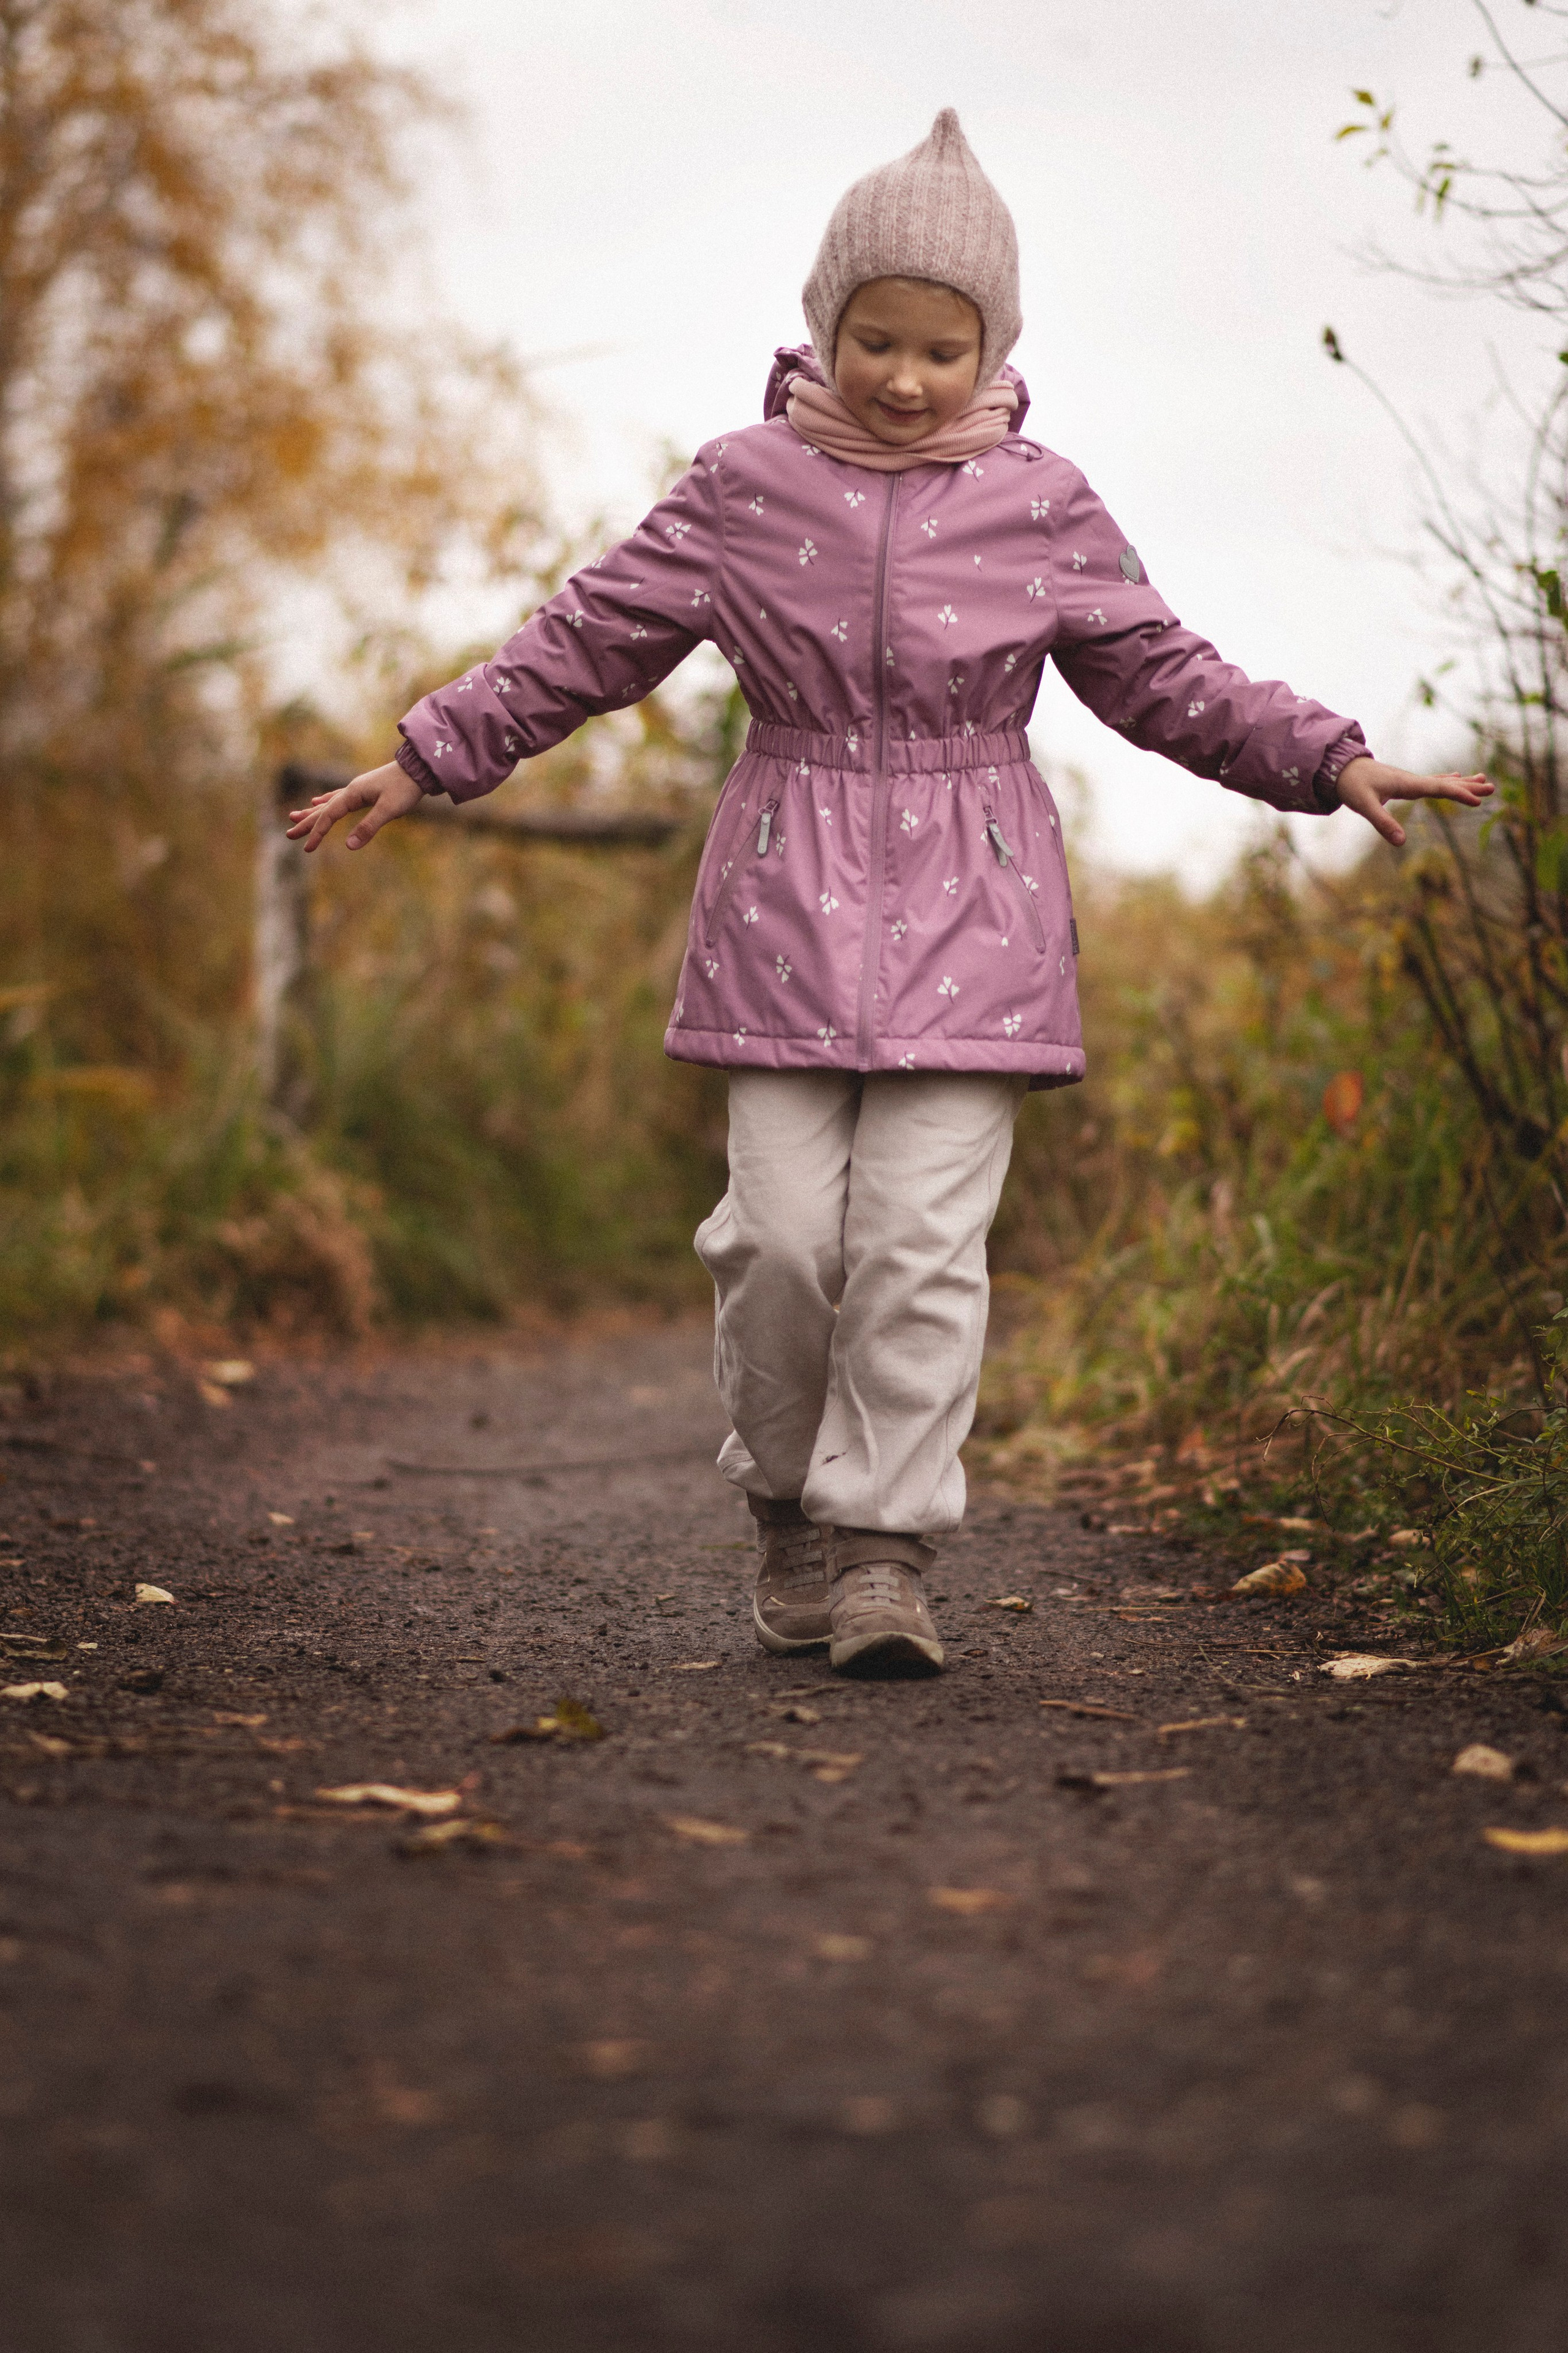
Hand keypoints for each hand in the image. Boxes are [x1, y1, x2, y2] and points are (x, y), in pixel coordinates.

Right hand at [284, 760, 425, 852]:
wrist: (418, 768)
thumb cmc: (405, 788)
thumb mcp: (389, 810)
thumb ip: (369, 827)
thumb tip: (349, 846)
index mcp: (353, 794)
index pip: (329, 816)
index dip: (317, 833)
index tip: (307, 848)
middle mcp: (351, 790)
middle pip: (323, 809)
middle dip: (306, 823)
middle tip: (288, 834)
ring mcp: (357, 789)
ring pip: (328, 803)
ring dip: (311, 812)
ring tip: (294, 816)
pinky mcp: (364, 790)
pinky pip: (338, 798)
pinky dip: (326, 802)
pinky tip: (318, 801)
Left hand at [1336, 755, 1491, 847]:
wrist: (1340, 767)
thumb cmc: (1351, 785)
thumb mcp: (1364, 806)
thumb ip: (1382, 823)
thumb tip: (1400, 842)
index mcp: (1407, 784)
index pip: (1439, 788)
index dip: (1459, 794)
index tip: (1478, 800)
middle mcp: (1412, 780)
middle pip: (1446, 783)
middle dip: (1469, 786)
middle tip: (1492, 787)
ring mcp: (1409, 780)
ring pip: (1442, 781)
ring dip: (1462, 782)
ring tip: (1483, 779)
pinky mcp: (1404, 782)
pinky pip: (1432, 781)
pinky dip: (1447, 781)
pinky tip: (1454, 777)